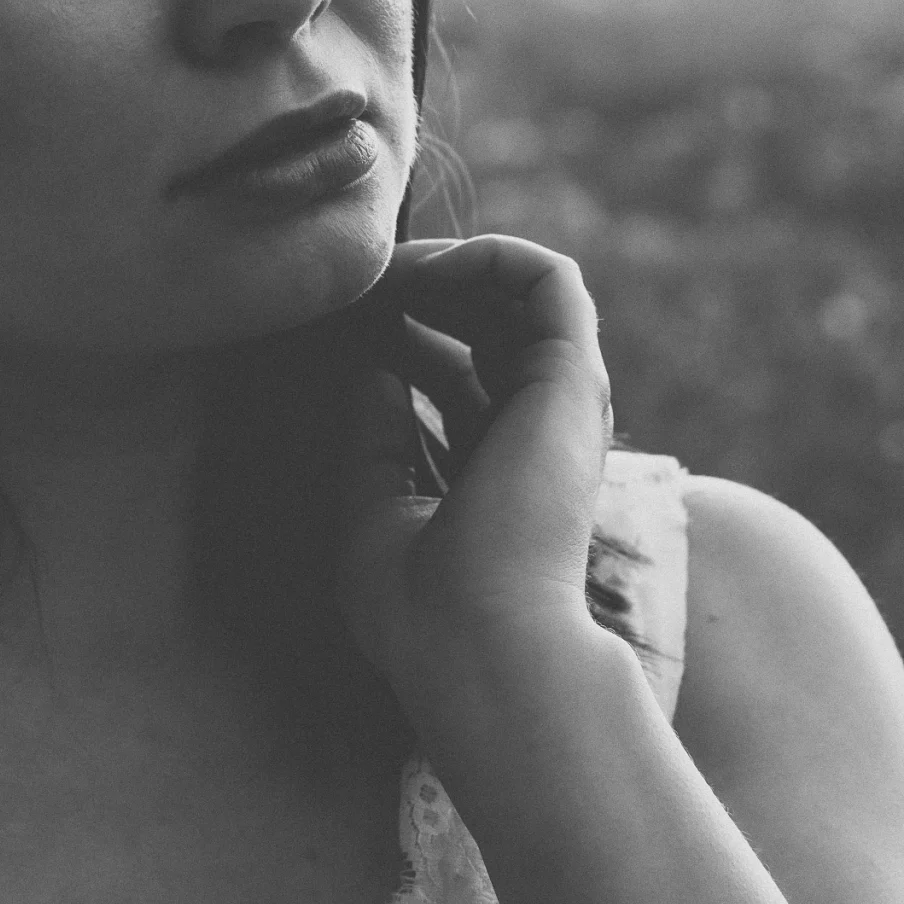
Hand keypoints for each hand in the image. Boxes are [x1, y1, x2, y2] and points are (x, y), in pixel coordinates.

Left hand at [339, 235, 614, 703]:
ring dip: (443, 263)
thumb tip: (368, 365)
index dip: (389, 330)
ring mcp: (559, 403)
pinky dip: (486, 254)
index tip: (330, 322)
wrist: (481, 649)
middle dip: (412, 287)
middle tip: (350, 285)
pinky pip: (548, 277)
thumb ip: (373, 437)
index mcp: (492, 467)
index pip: (448, 370)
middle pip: (480, 321)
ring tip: (378, 272)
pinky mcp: (573, 378)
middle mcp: (534, 430)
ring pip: (517, 290)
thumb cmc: (422, 612)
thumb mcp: (372, 510)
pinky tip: (421, 273)